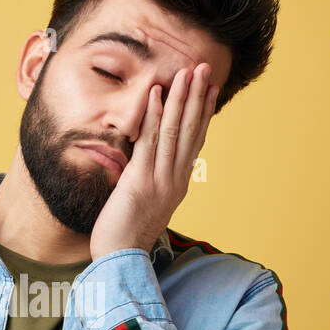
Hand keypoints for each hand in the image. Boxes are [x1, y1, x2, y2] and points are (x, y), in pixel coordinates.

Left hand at [89, 62, 217, 260]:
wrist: (120, 261)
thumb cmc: (127, 237)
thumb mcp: (147, 205)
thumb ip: (152, 183)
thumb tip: (149, 165)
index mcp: (178, 185)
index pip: (196, 141)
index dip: (203, 113)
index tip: (209, 89)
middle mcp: (175, 180)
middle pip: (192, 131)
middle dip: (198, 97)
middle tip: (205, 68)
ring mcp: (161, 180)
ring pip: (176, 132)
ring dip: (181, 98)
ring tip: (187, 72)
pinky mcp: (141, 181)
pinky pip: (150, 143)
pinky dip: (155, 116)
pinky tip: (157, 94)